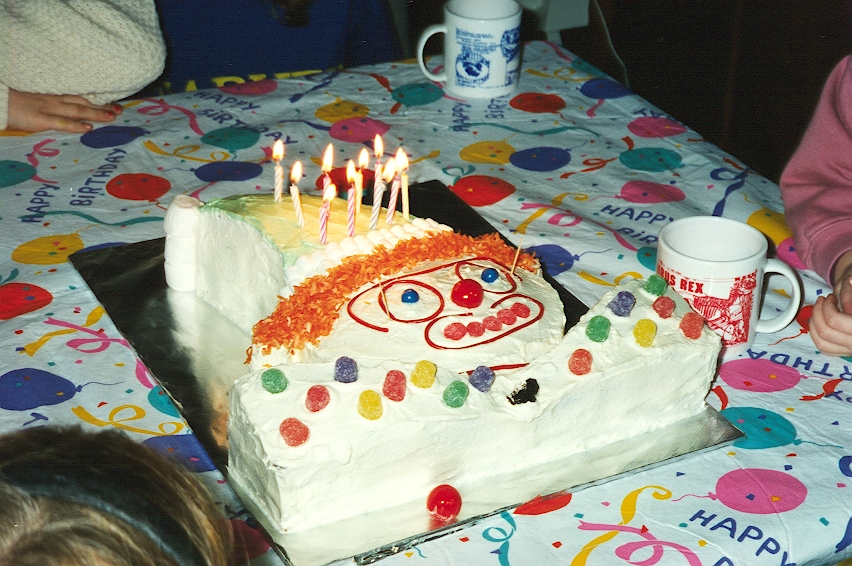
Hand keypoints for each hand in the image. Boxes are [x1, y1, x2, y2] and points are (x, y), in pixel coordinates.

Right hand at [7, 89, 121, 132]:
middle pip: (83, 101)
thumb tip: (68, 108)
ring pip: (77, 110)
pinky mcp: (39, 119)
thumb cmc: (13, 99)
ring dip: (96, 114)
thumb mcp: (35, 96)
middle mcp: (54, 99)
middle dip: (102, 106)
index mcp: (52, 93)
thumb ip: (50, 100)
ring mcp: (47, 108)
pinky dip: (75, 125)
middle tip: (120, 110)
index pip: (79, 95)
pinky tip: (88, 128)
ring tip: (112, 117)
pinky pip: (60, 122)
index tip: (113, 101)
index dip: (96, 98)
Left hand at [810, 258, 851, 355]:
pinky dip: (816, 333)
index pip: (834, 320)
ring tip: (820, 309)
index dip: (828, 307)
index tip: (830, 298)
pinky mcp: (846, 352)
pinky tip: (818, 321)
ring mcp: (851, 349)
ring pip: (822, 342)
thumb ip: (849, 291)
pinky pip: (824, 347)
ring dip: (814, 323)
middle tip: (823, 301)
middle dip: (818, 313)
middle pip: (825, 332)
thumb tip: (849, 282)